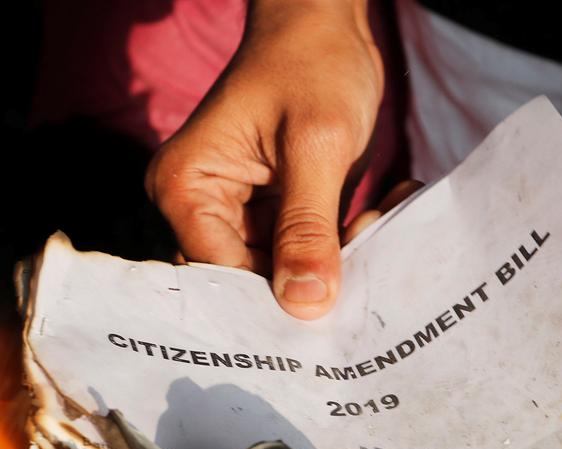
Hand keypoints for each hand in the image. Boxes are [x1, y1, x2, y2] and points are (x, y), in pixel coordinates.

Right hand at [145, 0, 382, 319]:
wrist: (326, 23)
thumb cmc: (312, 63)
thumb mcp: (316, 145)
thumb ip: (308, 228)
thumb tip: (307, 306)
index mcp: (185, 189)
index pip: (220, 275)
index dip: (274, 298)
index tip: (331, 308)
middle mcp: (200, 209)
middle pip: (249, 282)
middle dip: (310, 278)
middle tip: (365, 251)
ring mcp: (236, 214)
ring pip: (283, 274)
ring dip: (335, 261)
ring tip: (376, 219)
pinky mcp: (272, 214)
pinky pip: (303, 253)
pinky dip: (343, 244)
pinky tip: (376, 212)